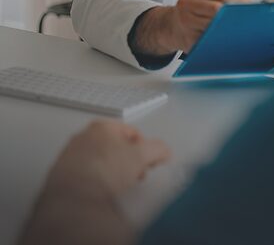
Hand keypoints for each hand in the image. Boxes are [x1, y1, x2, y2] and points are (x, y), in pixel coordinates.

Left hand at [42, 120, 170, 202]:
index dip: (144, 148)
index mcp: (102, 126)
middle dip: (128, 161)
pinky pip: (85, 176)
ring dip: (112, 172)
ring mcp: (68, 156)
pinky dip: (95, 183)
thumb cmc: (108, 169)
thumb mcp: (142, 156)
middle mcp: (83, 136)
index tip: (147, 163)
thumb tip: (165, 152)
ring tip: (118, 188)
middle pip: (115, 146)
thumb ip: (158, 149)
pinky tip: (101, 194)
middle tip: (134, 176)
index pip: (131, 132)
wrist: (74, 198)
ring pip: (100, 161)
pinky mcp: (59, 177)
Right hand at [169, 0, 250, 51]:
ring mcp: (186, 22)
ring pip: (214, 25)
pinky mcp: (189, 40)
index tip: (248, 4)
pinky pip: (210, 39)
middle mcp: (186, 3)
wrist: (173, 26)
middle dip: (233, 14)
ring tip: (235, 26)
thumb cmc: (195, 9)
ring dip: (228, 27)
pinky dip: (221, 38)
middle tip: (244, 17)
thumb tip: (248, 1)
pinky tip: (224, 35)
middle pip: (217, 9)